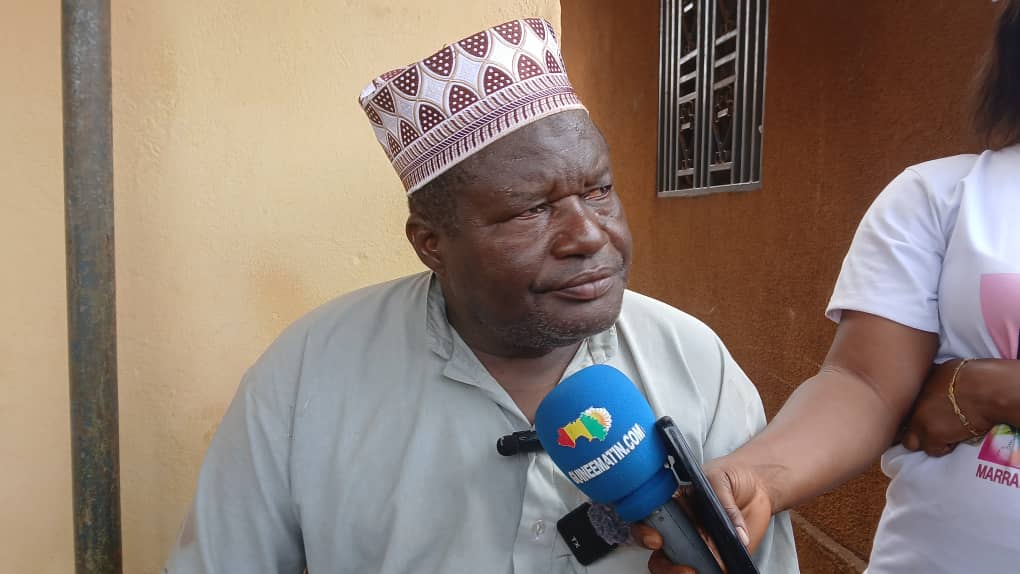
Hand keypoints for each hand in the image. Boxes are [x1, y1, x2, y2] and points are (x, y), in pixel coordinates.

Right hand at [631, 457, 772, 572]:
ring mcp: (700, 546)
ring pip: (680, 567)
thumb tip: (736, 533)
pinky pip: (712, 571)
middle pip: (660, 553)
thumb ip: (723, 503)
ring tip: (697, 572)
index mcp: (675, 507)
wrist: (758, 484)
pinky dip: (712, 573)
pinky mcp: (720, 557)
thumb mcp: (721, 479)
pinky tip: (717, 571)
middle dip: (664, 565)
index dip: (644, 532)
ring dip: (681, 573)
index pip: (649, 521)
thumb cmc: (732, 476)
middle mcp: (683, 529)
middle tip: (683, 566)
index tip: (656, 539)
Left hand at [901, 359, 993, 455]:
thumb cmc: (973, 376)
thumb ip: (932, 380)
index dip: (908, 415)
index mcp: (914, 388)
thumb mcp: (944, 370)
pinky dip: (944, 448)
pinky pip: (933, 451)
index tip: (916, 418)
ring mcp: (919, 422)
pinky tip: (955, 439)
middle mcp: (911, 405)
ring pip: (910, 443)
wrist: (986, 390)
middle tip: (927, 429)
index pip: (899, 407)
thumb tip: (936, 382)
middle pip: (898, 426)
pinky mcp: (933, 436)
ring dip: (924, 442)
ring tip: (942, 436)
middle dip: (910, 430)